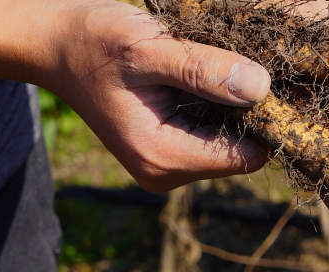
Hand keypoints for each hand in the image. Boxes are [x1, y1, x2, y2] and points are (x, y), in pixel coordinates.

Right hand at [0, 0, 271, 192]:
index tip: (273, 81)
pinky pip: (213, 133)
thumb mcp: (147, 49)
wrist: (55, 45)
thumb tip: (261, 88)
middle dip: (252, 113)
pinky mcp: (169, 149)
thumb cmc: (93, 42)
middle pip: (242, 152)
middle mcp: (167, 172)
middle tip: (252, 67)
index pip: (247, 156)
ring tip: (226, 67)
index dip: (267, 121)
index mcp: (162, 157)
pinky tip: (212, 77)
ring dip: (235, 107)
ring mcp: (168, 164)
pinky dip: (220, 106)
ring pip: (231, 142)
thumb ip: (202, 70)